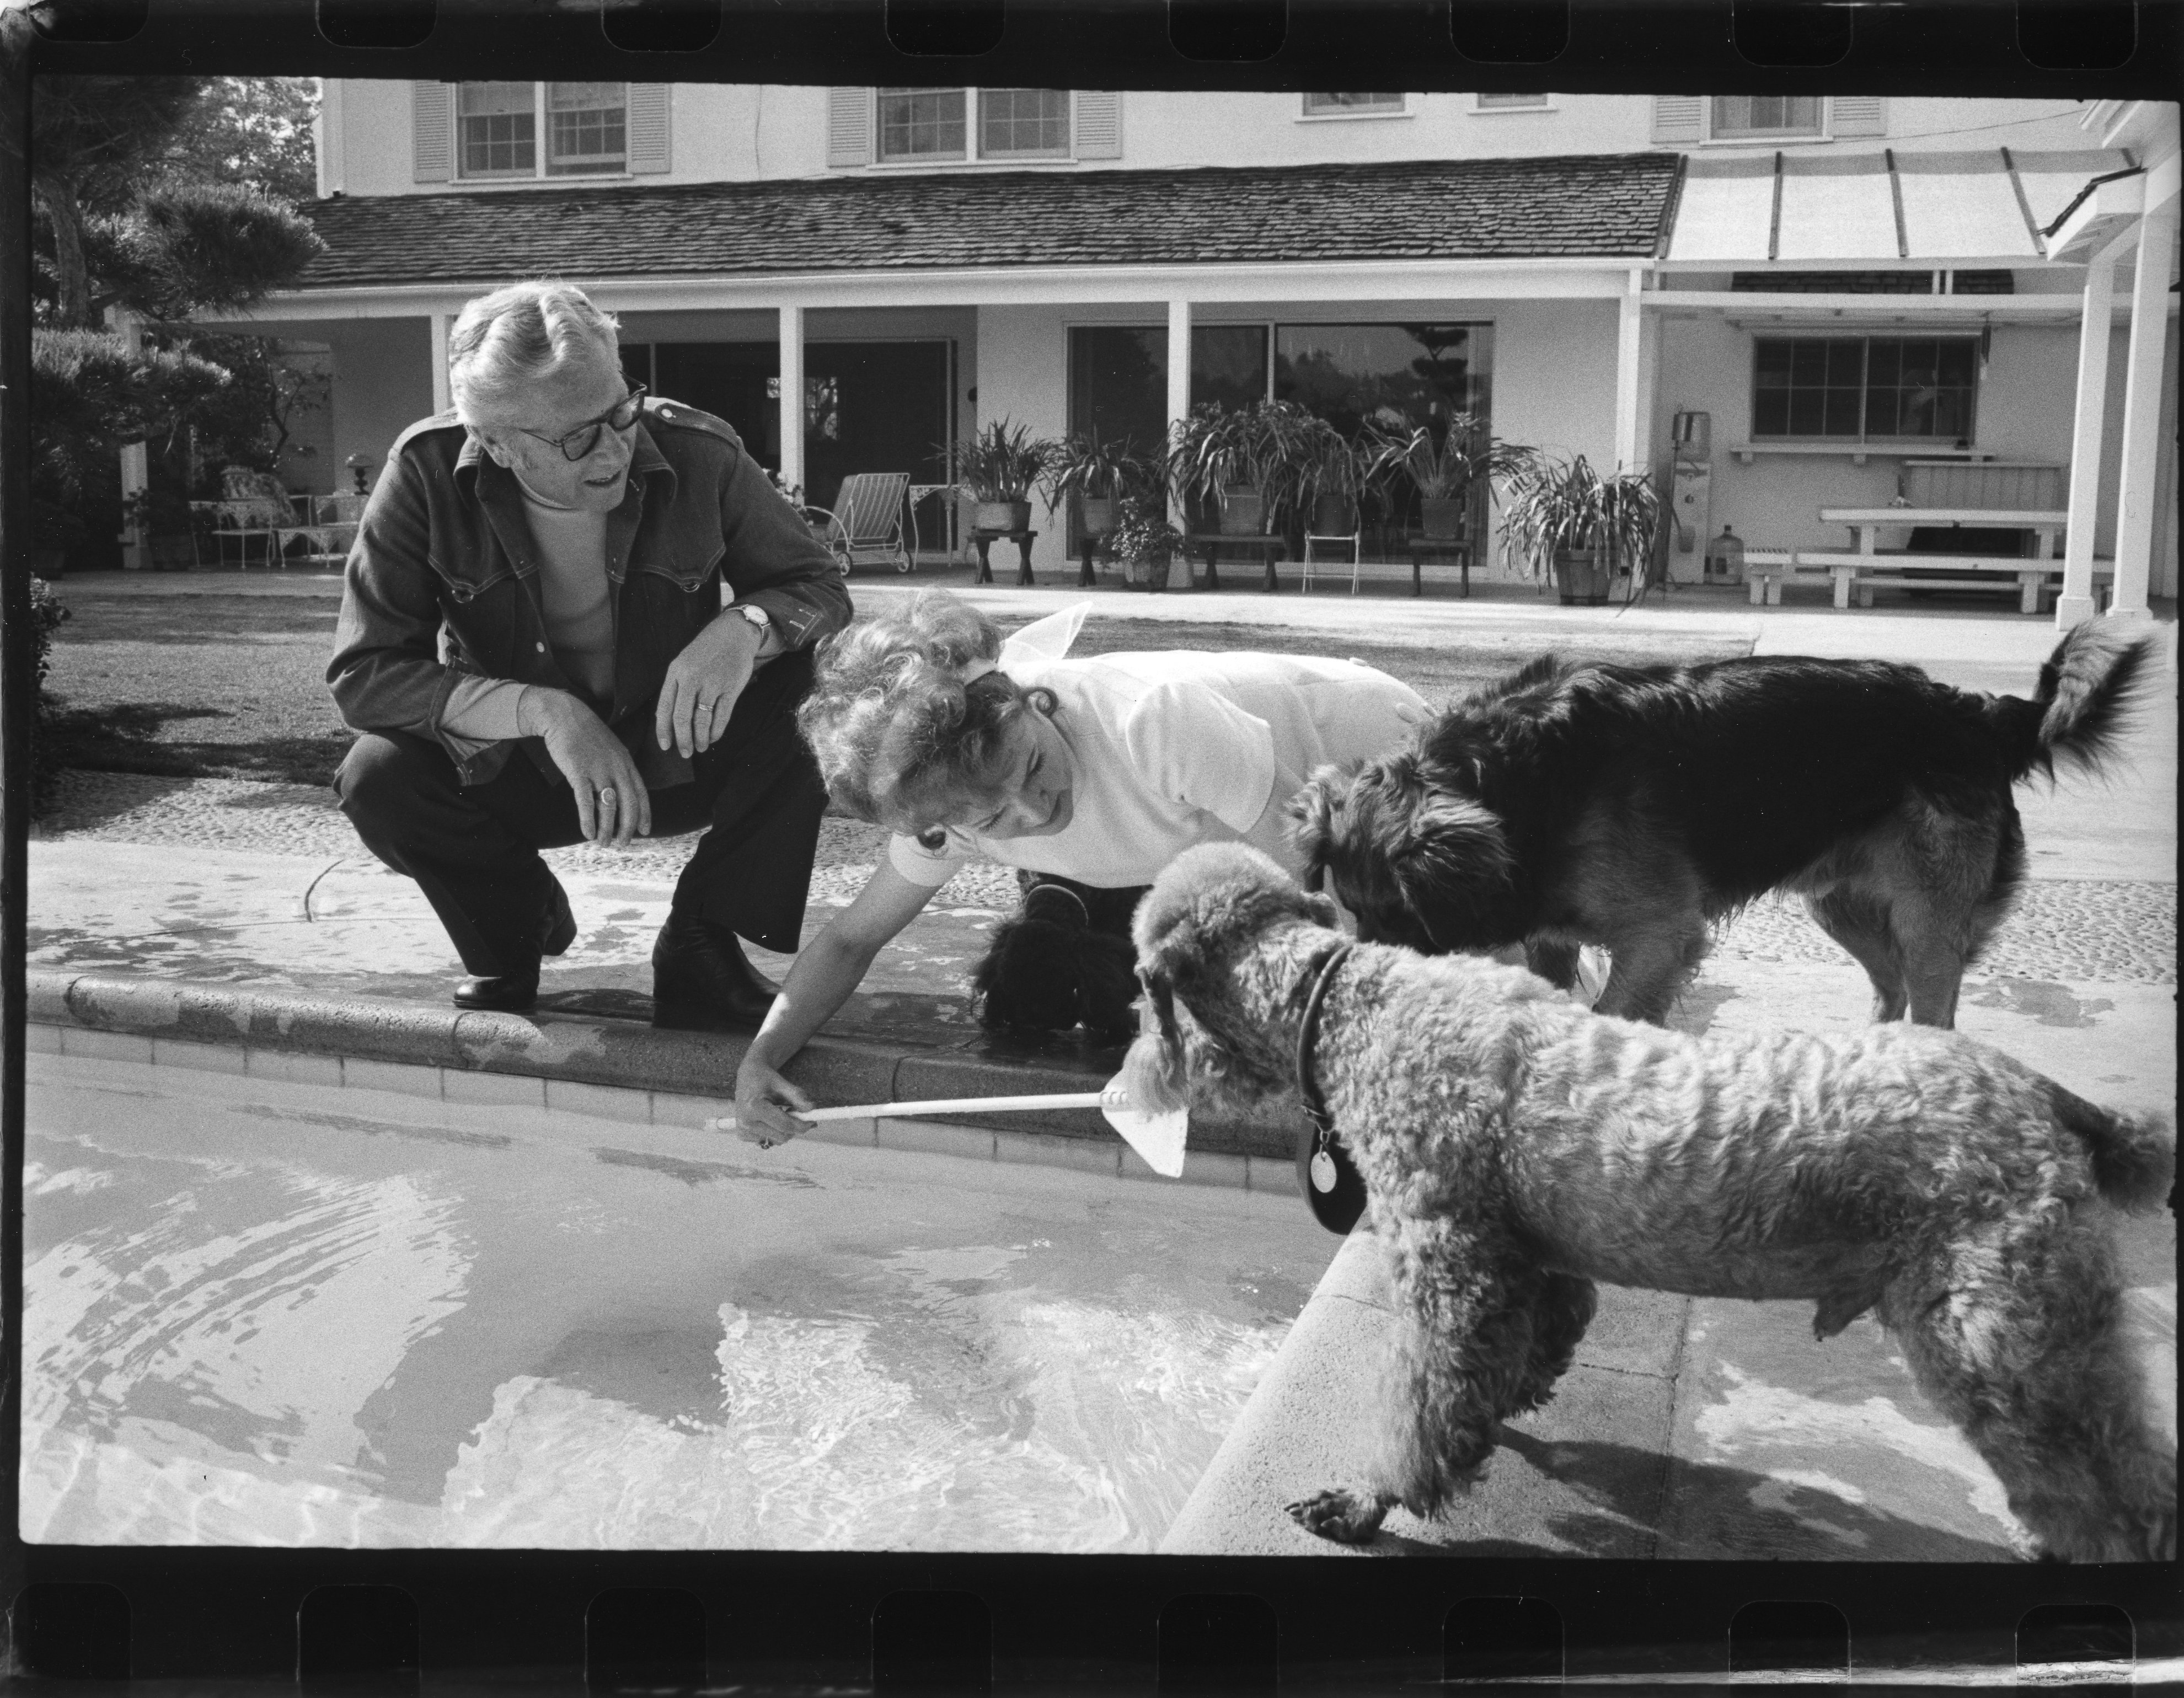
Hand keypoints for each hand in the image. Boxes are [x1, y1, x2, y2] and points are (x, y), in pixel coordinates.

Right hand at [521, 689, 651, 845]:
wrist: (563, 714)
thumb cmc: (585, 734)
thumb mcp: (610, 750)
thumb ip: (616, 771)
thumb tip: (616, 796)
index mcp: (626, 762)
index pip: (641, 793)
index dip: (644, 814)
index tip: (645, 831)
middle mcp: (616, 768)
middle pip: (629, 804)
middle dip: (627, 828)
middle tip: (623, 844)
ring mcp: (598, 770)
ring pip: (608, 807)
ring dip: (607, 829)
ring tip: (604, 843)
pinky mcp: (578, 771)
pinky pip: (586, 802)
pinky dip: (588, 821)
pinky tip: (587, 834)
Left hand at [656, 612, 760, 758]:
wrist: (733, 633)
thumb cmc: (705, 651)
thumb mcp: (683, 662)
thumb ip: (675, 687)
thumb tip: (666, 719)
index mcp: (675, 672)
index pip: (664, 707)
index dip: (664, 730)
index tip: (665, 746)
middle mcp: (691, 678)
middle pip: (682, 717)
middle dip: (683, 740)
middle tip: (684, 753)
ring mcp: (712, 683)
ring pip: (702, 720)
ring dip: (700, 738)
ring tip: (700, 748)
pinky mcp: (731, 688)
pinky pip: (722, 716)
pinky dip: (716, 731)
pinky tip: (713, 737)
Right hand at [733, 1055, 813, 1147]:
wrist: (747, 1076)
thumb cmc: (764, 1078)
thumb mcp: (782, 1083)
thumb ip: (797, 1096)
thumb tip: (811, 1108)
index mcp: (754, 1107)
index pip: (785, 1125)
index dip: (803, 1125)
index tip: (813, 1121)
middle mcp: (745, 1121)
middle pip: (782, 1136)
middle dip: (795, 1128)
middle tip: (800, 1115)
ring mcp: (743, 1129)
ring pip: (776, 1140)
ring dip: (785, 1130)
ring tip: (782, 1112)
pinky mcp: (743, 1134)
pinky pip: (768, 1139)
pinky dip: (775, 1131)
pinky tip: (771, 1118)